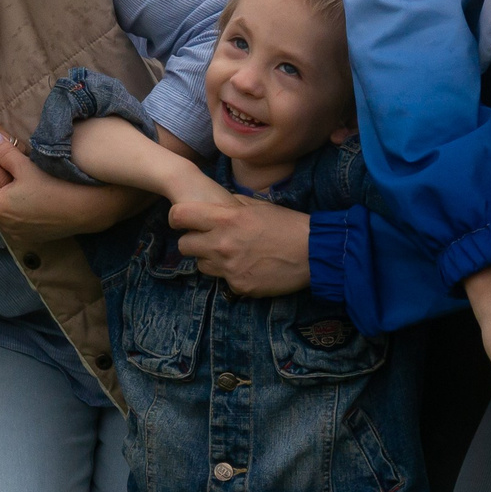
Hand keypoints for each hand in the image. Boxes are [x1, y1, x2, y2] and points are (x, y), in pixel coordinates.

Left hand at [0, 131, 147, 241]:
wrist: (87, 210)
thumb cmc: (56, 186)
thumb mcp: (27, 166)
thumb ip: (5, 153)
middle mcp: (2, 224)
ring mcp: (16, 234)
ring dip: (2, 199)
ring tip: (13, 183)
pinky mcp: (29, 238)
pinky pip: (14, 222)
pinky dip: (15, 210)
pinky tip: (29, 198)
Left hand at [171, 196, 311, 295]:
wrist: (314, 252)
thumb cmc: (288, 224)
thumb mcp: (258, 206)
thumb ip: (231, 206)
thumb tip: (214, 205)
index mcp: (225, 219)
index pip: (180, 216)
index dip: (177, 218)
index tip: (182, 221)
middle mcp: (222, 244)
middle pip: (184, 246)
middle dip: (193, 242)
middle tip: (208, 240)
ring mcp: (229, 268)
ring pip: (201, 265)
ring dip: (210, 259)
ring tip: (232, 254)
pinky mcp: (239, 286)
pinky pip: (223, 280)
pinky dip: (232, 274)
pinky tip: (250, 267)